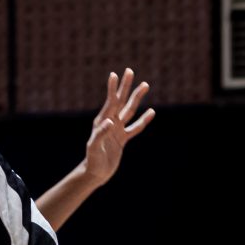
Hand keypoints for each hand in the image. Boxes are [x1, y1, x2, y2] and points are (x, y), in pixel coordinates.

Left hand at [81, 69, 153, 188]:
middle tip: (129, 71)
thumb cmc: (92, 160)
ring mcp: (117, 130)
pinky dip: (143, 120)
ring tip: (145, 85)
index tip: (114, 74)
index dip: (112, 89)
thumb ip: (101, 134)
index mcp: (102, 122)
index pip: (110, 102)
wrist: (96, 173)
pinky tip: (151, 112)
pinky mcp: (122, 139)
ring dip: (136, 98)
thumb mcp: (94, 147)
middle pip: (120, 101)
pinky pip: (135, 127)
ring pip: (130, 110)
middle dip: (125, 87)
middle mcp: (110, 122)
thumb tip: (111, 122)